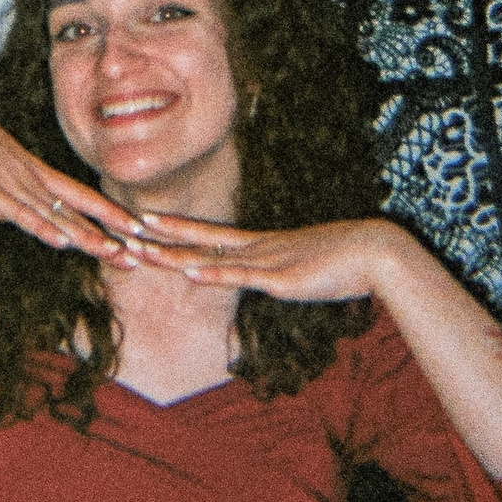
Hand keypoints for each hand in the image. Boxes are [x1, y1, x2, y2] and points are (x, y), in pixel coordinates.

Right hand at [0, 84, 139, 260]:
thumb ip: (1, 196)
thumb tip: (8, 214)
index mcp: (33, 172)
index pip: (81, 196)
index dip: (109, 213)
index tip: (135, 228)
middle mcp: (30, 179)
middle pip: (79, 210)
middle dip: (110, 233)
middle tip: (141, 252)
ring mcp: (12, 185)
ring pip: (58, 216)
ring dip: (88, 238)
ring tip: (116, 255)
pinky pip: (21, 213)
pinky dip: (42, 228)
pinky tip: (62, 242)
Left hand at [131, 210, 389, 301]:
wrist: (376, 253)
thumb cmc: (346, 264)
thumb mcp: (304, 270)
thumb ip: (283, 274)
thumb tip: (270, 280)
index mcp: (262, 246)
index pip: (210, 236)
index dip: (177, 229)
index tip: (147, 222)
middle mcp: (258, 249)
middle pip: (200, 243)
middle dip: (162, 239)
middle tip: (125, 231)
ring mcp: (267, 261)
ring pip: (211, 258)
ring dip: (174, 256)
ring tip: (142, 251)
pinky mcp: (280, 278)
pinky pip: (241, 276)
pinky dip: (214, 275)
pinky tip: (190, 273)